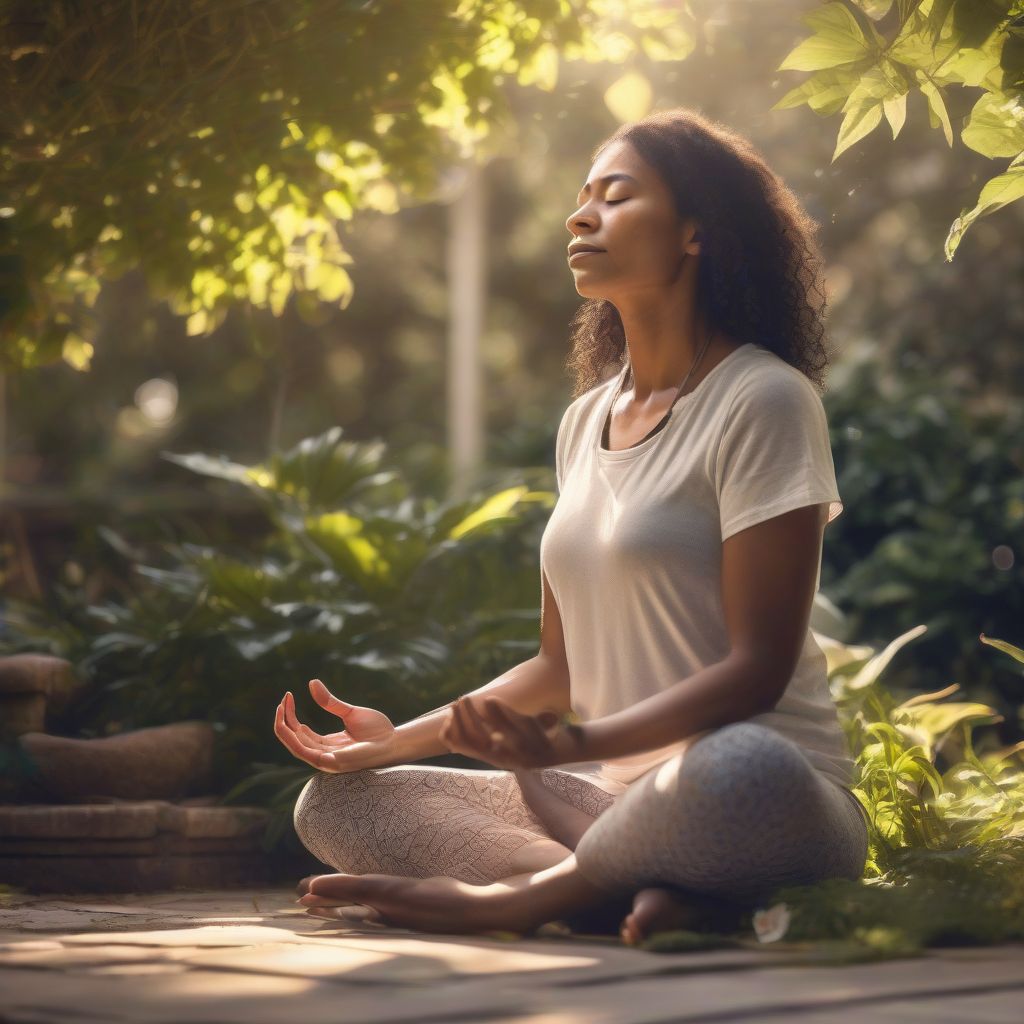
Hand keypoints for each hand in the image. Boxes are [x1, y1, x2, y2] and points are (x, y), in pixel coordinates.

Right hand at [273, 679, 397, 772]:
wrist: (394, 742)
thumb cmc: (377, 731)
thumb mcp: (350, 713)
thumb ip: (330, 702)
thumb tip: (311, 683)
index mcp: (328, 745)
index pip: (300, 732)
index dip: (291, 716)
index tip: (288, 696)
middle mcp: (324, 755)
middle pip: (294, 739)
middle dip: (284, 720)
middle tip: (282, 699)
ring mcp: (326, 761)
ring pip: (295, 746)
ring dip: (284, 727)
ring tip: (281, 707)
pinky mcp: (330, 763)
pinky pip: (304, 752)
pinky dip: (293, 739)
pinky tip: (290, 722)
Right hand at [438, 694, 588, 769]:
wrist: (574, 746)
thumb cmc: (540, 738)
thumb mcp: (513, 734)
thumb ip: (493, 729)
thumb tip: (468, 720)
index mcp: (501, 758)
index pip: (470, 751)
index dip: (453, 737)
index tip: (444, 719)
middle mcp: (511, 761)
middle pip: (478, 744)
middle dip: (463, 721)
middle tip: (456, 701)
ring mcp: (526, 756)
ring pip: (494, 736)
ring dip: (477, 716)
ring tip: (467, 698)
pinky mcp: (542, 748)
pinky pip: (516, 729)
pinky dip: (501, 714)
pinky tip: (490, 699)